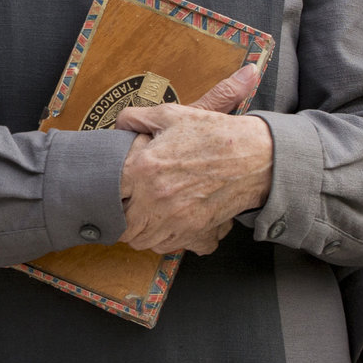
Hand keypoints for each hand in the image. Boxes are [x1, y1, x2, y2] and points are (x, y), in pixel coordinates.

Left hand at [113, 65, 267, 254]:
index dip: (105, 191)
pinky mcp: (195, 231)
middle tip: (123, 207)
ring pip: (142, 241)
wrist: (256, 156)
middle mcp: (156, 198)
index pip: (108, 192)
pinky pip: (167, 247)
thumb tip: (117, 125)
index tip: (110, 189)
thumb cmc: (213, 133)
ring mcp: (176, 219)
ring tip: (142, 216)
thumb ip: (136, 118)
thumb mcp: (171, 115)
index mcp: (145, 168)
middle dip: (119, 218)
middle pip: (121, 225)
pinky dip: (161, 239)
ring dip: (138, 231)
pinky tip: (164, 223)